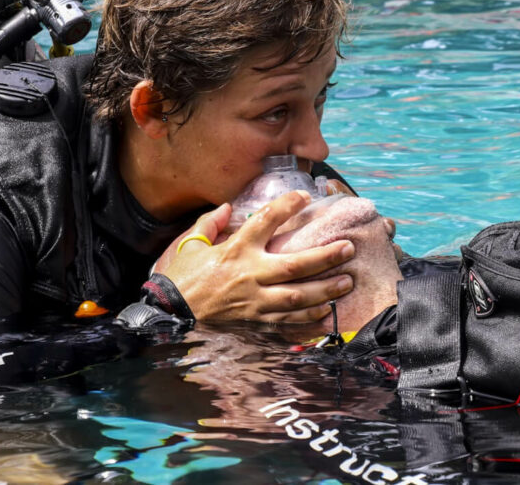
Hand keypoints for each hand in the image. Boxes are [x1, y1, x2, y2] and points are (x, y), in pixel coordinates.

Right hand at [153, 191, 355, 323]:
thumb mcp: (192, 245)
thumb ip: (210, 223)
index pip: (265, 221)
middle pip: (295, 265)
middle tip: (348, 248)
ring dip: (326, 290)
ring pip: (298, 297)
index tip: (304, 196)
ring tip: (347, 281)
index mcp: (235, 250)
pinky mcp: (255, 322)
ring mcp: (254, 302)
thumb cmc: (183, 277)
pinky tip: (326, 311)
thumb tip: (226, 207)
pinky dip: (309, 318)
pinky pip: (288, 321)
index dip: (287, 206)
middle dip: (326, 257)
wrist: (171, 313)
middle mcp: (249, 275)